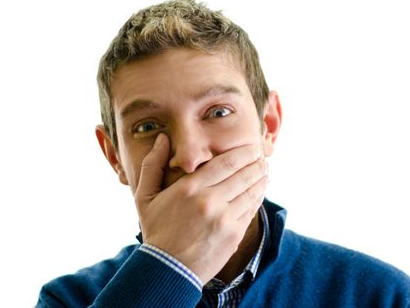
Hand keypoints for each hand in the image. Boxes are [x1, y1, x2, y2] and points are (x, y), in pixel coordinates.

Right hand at [134, 133, 266, 283]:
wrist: (166, 270)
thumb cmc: (156, 231)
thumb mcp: (144, 196)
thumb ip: (152, 164)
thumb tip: (162, 138)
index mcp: (190, 188)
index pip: (226, 162)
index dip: (244, 153)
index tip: (252, 148)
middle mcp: (210, 201)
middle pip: (243, 174)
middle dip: (257, 163)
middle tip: (263, 156)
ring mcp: (224, 219)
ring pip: (251, 192)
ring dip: (261, 179)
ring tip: (265, 171)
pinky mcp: (233, 234)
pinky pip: (251, 211)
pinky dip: (258, 198)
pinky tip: (259, 191)